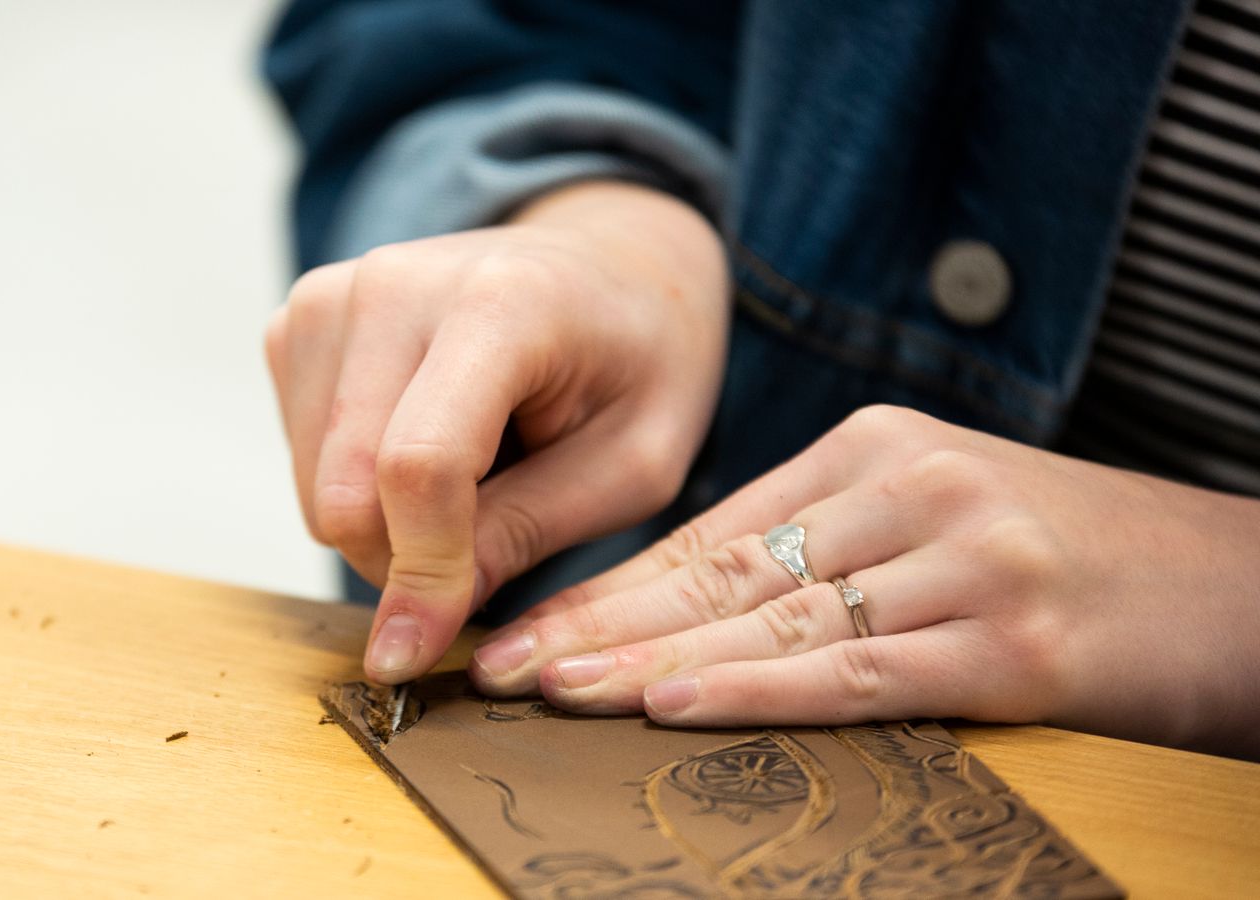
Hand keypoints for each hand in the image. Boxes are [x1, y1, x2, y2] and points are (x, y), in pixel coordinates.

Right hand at [264, 181, 729, 684]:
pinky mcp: (299, 321)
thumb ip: (527, 534)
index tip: (418, 653)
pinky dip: (356, 484)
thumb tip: (415, 628)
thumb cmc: (637, 360)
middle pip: (345, 486)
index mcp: (502, 303)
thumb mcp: (635, 465)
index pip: (421, 464)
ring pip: (313, 484)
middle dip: (402, 561)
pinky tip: (422, 440)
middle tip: (483, 553)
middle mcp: (395, 284)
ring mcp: (333, 296)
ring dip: (383, 524)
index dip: (420, 575)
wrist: (607, 260)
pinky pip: (300, 456)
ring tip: (473, 475)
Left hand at [468, 405, 1259, 757]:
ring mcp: (962, 560)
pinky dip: (757, 689)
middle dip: (597, 626)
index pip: (710, 533)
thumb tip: (686, 617)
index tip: (522, 628)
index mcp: (877, 451)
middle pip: (719, 574)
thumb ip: (829, 548)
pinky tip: (671, 701)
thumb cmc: (1076, 561)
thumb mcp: (943, 518)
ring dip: (645, 661)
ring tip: (551, 690)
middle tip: (498, 666)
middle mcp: (910, 488)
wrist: (1244, 583)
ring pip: (771, 620)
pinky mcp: (1012, 638)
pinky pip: (858, 670)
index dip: (606, 589)